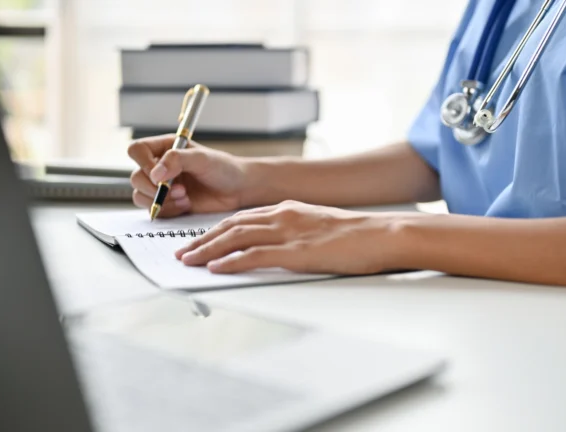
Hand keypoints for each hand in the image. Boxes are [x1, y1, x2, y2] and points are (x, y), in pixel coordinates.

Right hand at [128, 135, 251, 217]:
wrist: (237, 190)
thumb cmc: (223, 169)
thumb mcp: (202, 159)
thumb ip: (177, 160)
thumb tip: (155, 173)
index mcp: (164, 148)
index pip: (137, 150)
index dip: (143, 163)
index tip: (159, 174)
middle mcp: (159, 166)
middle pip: (136, 177)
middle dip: (155, 188)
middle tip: (179, 189)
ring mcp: (161, 186)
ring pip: (140, 196)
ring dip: (161, 200)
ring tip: (185, 197)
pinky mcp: (166, 203)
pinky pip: (153, 210)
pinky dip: (169, 210)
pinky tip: (187, 204)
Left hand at [175, 200, 417, 273]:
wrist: (382, 233)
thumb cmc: (359, 235)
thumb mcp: (321, 227)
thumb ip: (298, 232)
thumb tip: (284, 247)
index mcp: (289, 209)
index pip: (243, 218)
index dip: (218, 230)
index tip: (202, 240)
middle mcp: (283, 216)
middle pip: (232, 226)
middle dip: (203, 239)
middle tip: (184, 252)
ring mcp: (288, 232)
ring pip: (236, 238)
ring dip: (208, 250)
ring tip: (189, 260)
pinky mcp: (296, 251)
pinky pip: (254, 255)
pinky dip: (231, 261)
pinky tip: (216, 267)